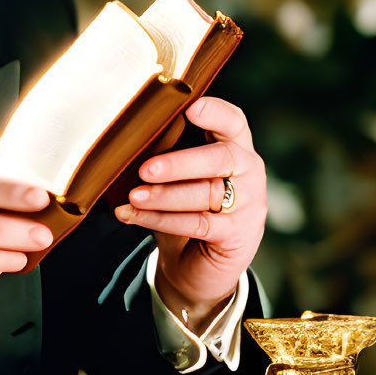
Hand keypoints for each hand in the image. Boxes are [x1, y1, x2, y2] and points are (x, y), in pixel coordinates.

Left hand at [113, 97, 266, 326]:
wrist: (199, 266)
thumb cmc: (186, 208)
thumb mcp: (181, 176)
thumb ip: (169, 152)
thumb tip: (125, 137)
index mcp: (237, 147)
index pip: (234, 122)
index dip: (215, 112)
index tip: (190, 108)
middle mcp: (250, 172)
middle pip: (221, 159)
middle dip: (180, 163)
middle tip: (146, 169)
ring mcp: (248, 205)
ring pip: (206, 194)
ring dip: (164, 196)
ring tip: (133, 196)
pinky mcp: (237, 236)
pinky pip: (197, 224)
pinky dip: (161, 220)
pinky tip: (134, 215)